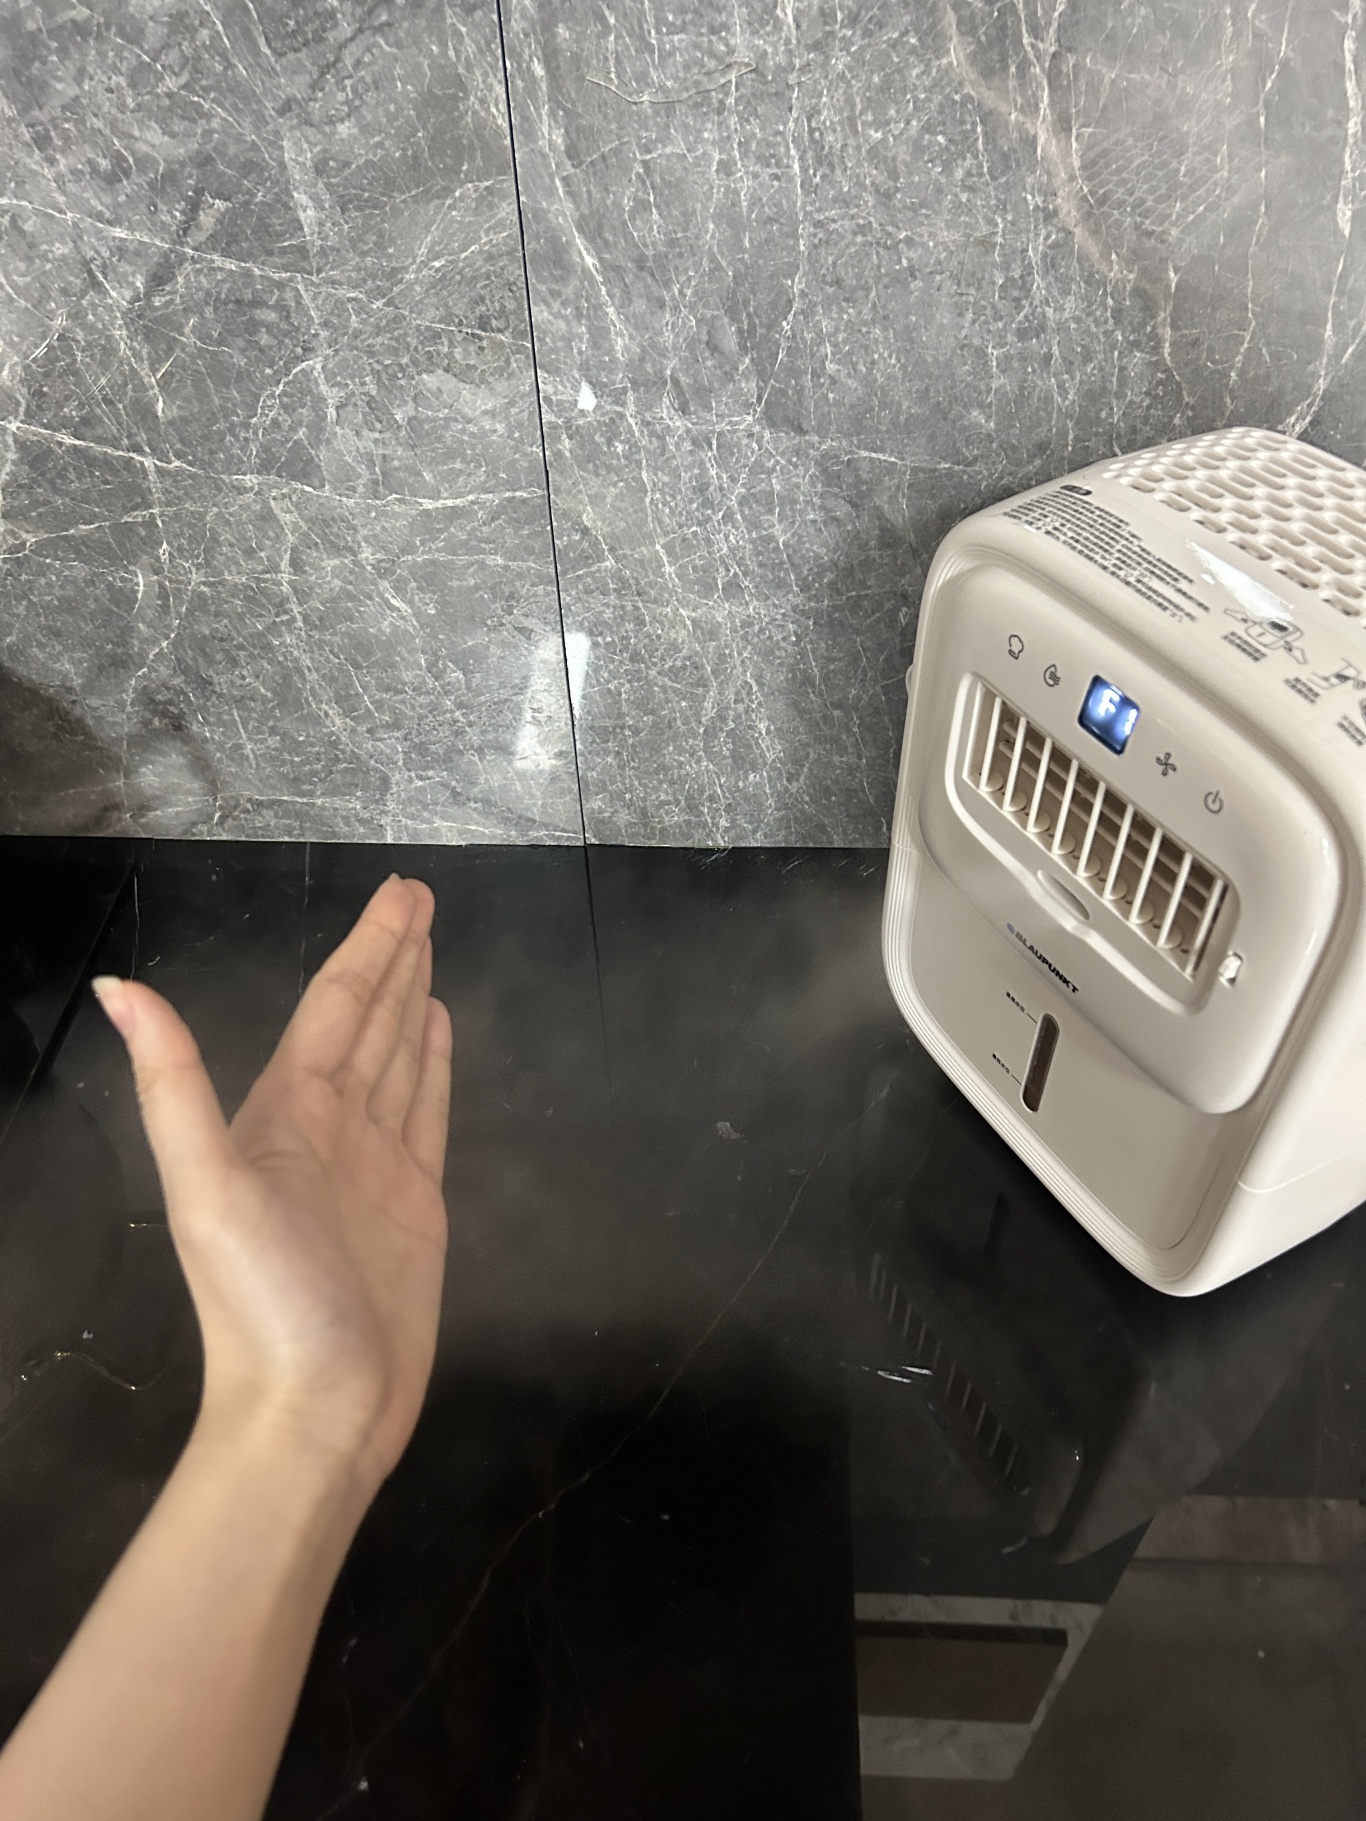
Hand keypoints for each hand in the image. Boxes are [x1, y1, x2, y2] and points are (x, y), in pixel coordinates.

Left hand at [92, 874, 451, 1496]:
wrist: (314, 1412)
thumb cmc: (262, 1305)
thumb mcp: (207, 1191)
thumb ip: (172, 1087)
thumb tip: (117, 987)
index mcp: (282, 1115)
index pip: (333, 1008)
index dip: (367, 948)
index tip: (401, 895)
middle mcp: (327, 1129)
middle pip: (367, 1022)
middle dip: (393, 958)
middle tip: (422, 898)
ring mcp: (373, 1167)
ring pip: (397, 1060)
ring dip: (412, 1002)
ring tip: (429, 950)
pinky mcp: (414, 1206)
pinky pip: (428, 1114)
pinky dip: (434, 1066)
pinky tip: (440, 1029)